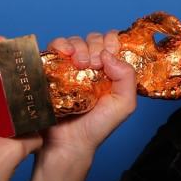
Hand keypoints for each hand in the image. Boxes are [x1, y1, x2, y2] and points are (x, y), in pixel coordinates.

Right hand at [40, 30, 136, 161]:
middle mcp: (91, 66)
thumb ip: (128, 77)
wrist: (69, 142)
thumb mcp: (124, 104)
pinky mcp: (53, 68)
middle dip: (95, 46)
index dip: (112, 43)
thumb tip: (108, 54)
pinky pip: (56, 46)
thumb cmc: (97, 127)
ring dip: (79, 47)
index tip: (108, 57)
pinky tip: (65, 55)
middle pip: (95, 38)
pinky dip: (61, 45)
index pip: (114, 42)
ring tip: (78, 65)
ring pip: (76, 40)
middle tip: (92, 65)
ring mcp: (71, 66)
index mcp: (111, 70)